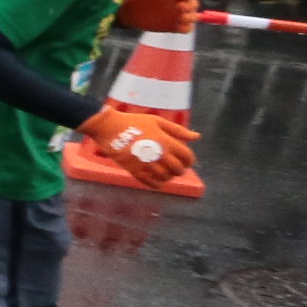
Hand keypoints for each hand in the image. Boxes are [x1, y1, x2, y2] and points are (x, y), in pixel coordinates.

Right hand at [80, 105, 196, 190]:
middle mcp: (159, 155)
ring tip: (165, 172)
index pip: (187, 157)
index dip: (189, 160)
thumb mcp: (157, 121)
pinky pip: (151, 183)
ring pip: (166, 178)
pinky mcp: (135, 171)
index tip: (185, 160)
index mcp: (166, 142)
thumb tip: (197, 137)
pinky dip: (157, 184)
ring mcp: (147, 164)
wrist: (109, 128)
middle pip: (178, 169)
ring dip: (168, 176)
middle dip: (180, 169)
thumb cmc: (134, 122)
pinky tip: (157, 180)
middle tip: (175, 167)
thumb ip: (178, 130)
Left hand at [114, 0, 198, 34]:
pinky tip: (178, 26)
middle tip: (180, 8)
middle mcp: (177, 5)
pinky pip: (186, 29)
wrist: (129, 12)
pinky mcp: (172, 27)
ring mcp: (175, 16)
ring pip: (192, 17)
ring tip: (179, 17)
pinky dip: (187, 28)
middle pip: (194, 5)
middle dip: (191, 6)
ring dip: (190, 17)